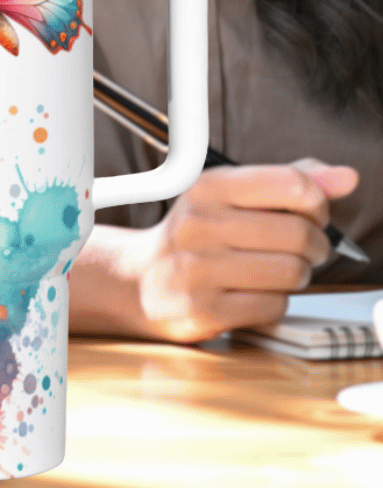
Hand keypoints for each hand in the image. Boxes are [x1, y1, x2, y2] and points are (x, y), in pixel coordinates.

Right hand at [132, 158, 358, 342]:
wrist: (142, 280)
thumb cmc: (197, 236)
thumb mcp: (231, 196)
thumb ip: (288, 181)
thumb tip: (346, 178)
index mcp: (207, 187)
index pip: (292, 183)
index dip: (317, 203)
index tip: (311, 213)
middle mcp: (198, 224)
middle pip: (298, 233)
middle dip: (315, 245)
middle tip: (303, 249)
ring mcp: (197, 269)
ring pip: (291, 272)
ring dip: (297, 275)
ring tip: (277, 270)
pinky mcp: (203, 309)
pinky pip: (273, 305)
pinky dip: (276, 301)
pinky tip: (255, 292)